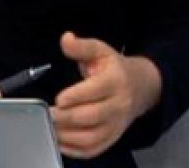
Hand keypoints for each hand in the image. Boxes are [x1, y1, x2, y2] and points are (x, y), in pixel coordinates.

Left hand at [51, 32, 160, 159]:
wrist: (140, 88)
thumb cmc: (114, 67)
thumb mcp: (100, 51)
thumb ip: (81, 46)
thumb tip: (66, 38)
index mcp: (115, 80)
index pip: (96, 90)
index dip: (75, 96)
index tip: (58, 98)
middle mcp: (118, 105)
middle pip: (91, 116)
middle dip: (66, 117)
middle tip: (48, 113)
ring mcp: (116, 125)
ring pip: (91, 137)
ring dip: (67, 136)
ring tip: (49, 127)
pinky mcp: (112, 138)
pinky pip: (93, 150)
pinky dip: (74, 150)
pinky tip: (59, 141)